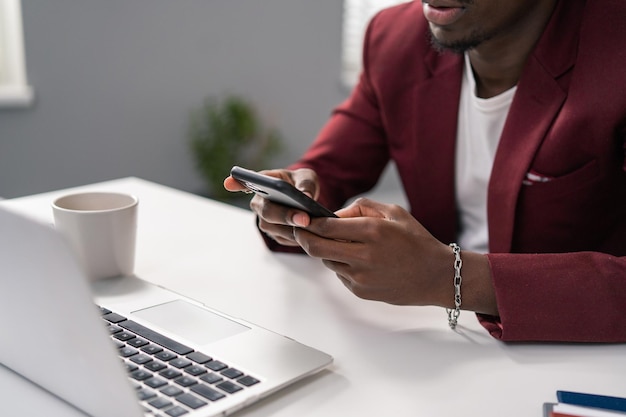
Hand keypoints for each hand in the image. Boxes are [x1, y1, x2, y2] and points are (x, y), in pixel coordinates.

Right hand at [224, 168, 320, 246]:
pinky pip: (283, 238)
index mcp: (263, 183)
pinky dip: (296, 237)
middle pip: (266, 211)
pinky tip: (311, 232)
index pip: (246, 182)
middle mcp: (259, 202)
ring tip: (312, 226)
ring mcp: (264, 220)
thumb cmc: (302, 184)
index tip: (229, 182)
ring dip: (292, 229)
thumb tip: (306, 195)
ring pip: (273, 228)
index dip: (238, 183)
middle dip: (285, 215)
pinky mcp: (273, 233)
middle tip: (304, 218)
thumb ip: (306, 184)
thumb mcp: (307, 177)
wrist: (305, 201)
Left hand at [294, 198, 496, 313]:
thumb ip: (361, 208)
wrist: (436, 276)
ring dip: (325, 252)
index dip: (309, 222)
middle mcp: (364, 256)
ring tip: (337, 243)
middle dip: (304, 238)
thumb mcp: (394, 213)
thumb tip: (334, 214)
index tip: (302, 218)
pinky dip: (341, 265)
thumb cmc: (416, 241)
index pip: (326, 227)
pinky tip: (357, 260)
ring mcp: (362, 277)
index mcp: (373, 232)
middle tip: (299, 231)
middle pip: (317, 248)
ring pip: (327, 262)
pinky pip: (340, 275)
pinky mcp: (362, 291)